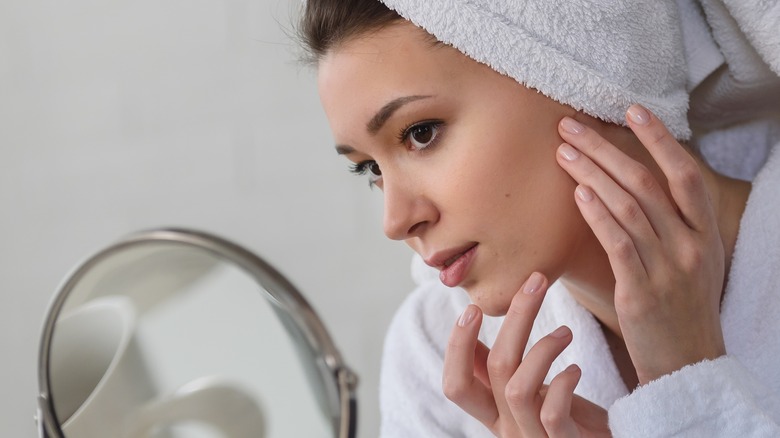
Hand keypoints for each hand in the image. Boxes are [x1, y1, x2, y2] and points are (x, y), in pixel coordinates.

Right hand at [443, 272, 609, 436]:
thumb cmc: (567, 419)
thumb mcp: (528, 389)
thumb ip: (497, 367)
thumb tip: (468, 320)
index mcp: (494, 414)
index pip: (456, 385)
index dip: (457, 346)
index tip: (473, 308)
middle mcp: (508, 429)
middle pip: (494, 370)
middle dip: (515, 319)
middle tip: (535, 283)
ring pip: (518, 390)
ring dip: (543, 349)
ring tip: (567, 332)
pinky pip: (553, 415)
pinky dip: (563, 385)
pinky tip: (576, 369)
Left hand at [556, 105, 726, 384]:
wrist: (688, 364)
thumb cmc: (682, 309)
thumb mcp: (693, 261)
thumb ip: (673, 224)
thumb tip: (633, 183)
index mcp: (706, 233)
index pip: (685, 173)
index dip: (659, 138)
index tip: (631, 110)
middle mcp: (692, 245)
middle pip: (646, 182)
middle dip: (605, 149)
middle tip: (570, 127)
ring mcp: (668, 269)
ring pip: (628, 207)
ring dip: (592, 174)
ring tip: (563, 152)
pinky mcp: (641, 292)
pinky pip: (619, 244)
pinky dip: (598, 215)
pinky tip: (578, 194)